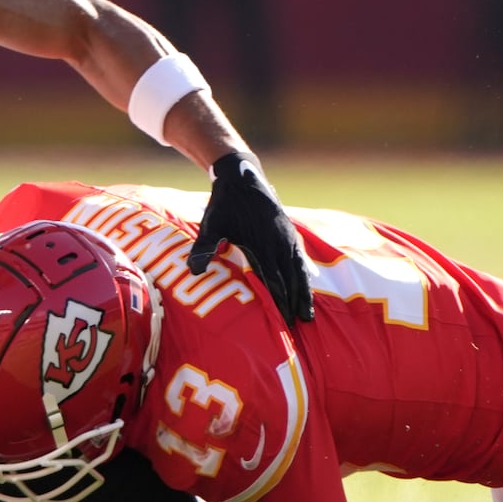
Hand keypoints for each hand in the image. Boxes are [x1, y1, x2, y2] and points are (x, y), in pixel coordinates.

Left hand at [187, 152, 313, 324]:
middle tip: (300, 326)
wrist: (242, 175)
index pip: (275, 281)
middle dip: (296, 303)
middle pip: (292, 280)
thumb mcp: (212, 224)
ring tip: (308, 314)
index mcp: (262, 245)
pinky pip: (300, 257)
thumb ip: (205, 247)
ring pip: (300, 270)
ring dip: (304, 292)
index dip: (280, 302)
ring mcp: (287, 237)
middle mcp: (279, 243)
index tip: (284, 322)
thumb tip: (194, 271)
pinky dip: (305, 274)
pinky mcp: (289, 231)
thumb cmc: (224, 203)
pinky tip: (308, 282)